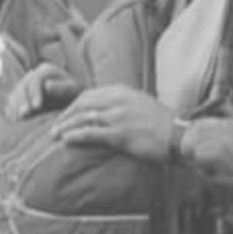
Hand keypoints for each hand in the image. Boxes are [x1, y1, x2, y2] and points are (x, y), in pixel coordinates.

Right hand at [8, 62, 81, 119]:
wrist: (71, 102)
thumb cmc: (76, 96)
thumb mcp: (73, 91)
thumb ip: (62, 88)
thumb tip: (47, 85)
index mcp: (46, 70)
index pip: (35, 79)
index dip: (34, 93)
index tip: (37, 106)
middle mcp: (34, 75)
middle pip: (22, 86)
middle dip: (22, 101)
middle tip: (24, 114)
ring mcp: (25, 85)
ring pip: (15, 93)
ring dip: (15, 106)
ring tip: (17, 119)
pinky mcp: (21, 96)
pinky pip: (12, 101)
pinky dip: (11, 110)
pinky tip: (14, 119)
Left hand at [47, 85, 175, 162]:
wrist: (179, 135)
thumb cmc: (161, 124)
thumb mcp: (140, 105)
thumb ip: (122, 104)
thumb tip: (106, 112)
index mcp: (121, 92)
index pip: (88, 95)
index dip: (73, 106)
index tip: (64, 115)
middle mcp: (118, 101)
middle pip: (81, 104)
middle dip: (65, 115)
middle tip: (53, 126)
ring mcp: (118, 116)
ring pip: (83, 118)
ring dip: (65, 126)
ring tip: (54, 135)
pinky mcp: (120, 134)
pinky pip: (91, 133)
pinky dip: (76, 136)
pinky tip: (66, 141)